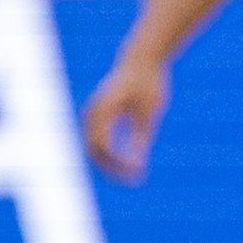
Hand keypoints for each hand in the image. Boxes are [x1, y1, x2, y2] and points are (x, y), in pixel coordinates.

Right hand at [81, 53, 164, 179]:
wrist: (141, 61)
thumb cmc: (149, 84)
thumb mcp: (150, 113)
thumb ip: (141, 138)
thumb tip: (137, 165)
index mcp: (104, 110)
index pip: (104, 146)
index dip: (118, 164)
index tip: (136, 176)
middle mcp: (92, 112)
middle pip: (94, 149)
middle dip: (111, 168)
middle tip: (132, 181)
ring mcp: (92, 113)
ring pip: (94, 146)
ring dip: (109, 163)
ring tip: (131, 176)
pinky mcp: (98, 114)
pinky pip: (99, 139)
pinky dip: (110, 153)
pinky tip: (127, 163)